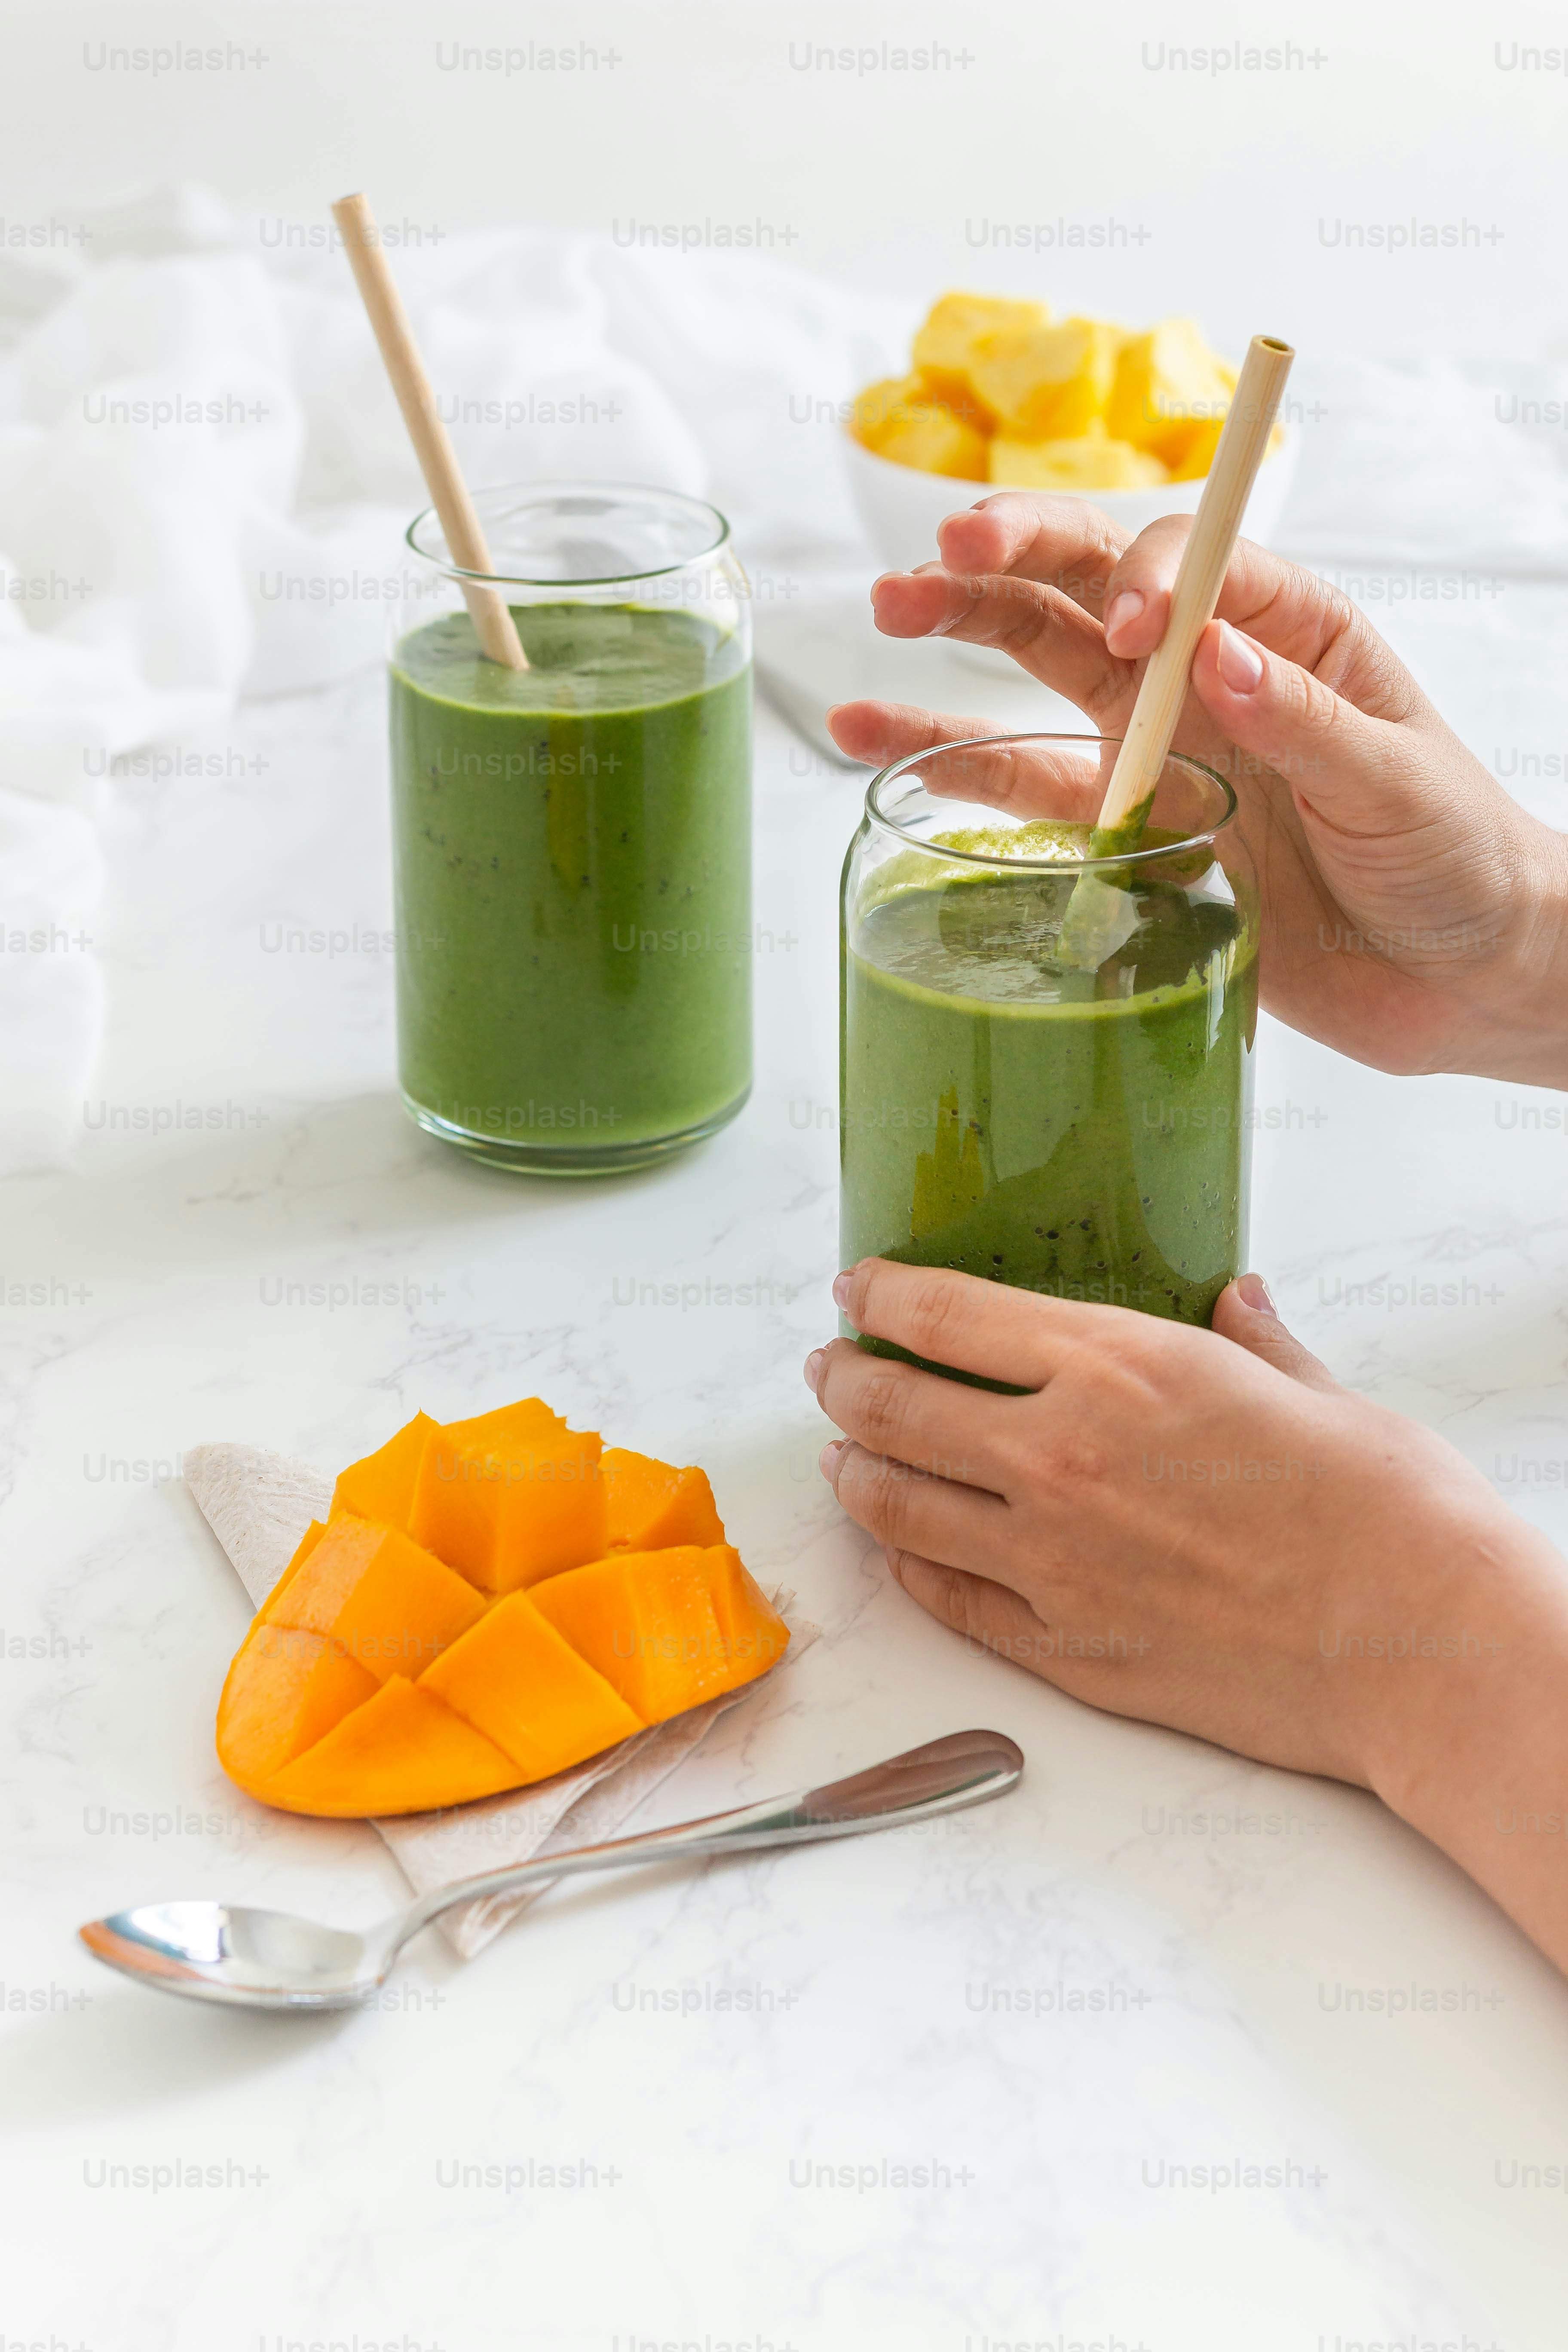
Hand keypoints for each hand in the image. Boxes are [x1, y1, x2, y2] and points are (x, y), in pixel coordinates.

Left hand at [807, 1258, 1567, 1971]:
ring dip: (852, 1472)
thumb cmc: (1388, 1512)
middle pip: (893, 1407)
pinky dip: (908, 1563)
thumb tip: (1233, 1298)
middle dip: (844, 1380)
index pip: (944, 1313)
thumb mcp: (1314, 1391)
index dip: (881, 1294)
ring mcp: (1050, 1561)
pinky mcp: (1065, 1648)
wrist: (1421, 1648)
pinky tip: (899, 1547)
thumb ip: (1250, 1341)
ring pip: (896, 1504)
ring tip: (839, 1456)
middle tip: (830, 1370)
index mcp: (1119, 1368)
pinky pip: (946, 1597)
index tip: (857, 1288)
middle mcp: (1059, 1457)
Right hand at [827, 495, 1567, 1087]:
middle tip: (942, 556)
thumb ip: (1305, 722)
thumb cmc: (1457, 858)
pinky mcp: (1125, 831)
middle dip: (1011, 558)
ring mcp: (1158, 746)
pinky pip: (1027, 787)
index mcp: (1288, 629)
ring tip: (884, 612)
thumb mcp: (1399, 781)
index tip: (1137, 631)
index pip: (1193, 564)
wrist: (1458, 975)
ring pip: (1039, 667)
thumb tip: (1212, 654)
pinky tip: (884, 746)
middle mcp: (1207, 670)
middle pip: (1091, 584)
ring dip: (959, 634)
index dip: (1150, 580)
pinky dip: (954, 764)